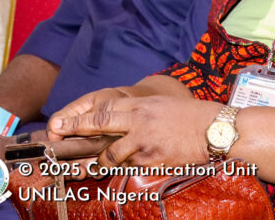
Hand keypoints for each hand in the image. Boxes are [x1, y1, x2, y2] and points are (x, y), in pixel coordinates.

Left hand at [50, 94, 220, 167]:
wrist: (218, 129)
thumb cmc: (194, 116)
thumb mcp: (164, 106)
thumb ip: (141, 113)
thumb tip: (120, 123)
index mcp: (142, 104)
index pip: (104, 108)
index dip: (80, 117)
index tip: (62, 122)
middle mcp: (139, 121)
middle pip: (99, 125)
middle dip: (75, 130)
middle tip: (56, 135)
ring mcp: (144, 142)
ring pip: (109, 154)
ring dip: (99, 162)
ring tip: (90, 168)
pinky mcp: (152, 160)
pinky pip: (129, 167)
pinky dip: (125, 169)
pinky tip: (126, 169)